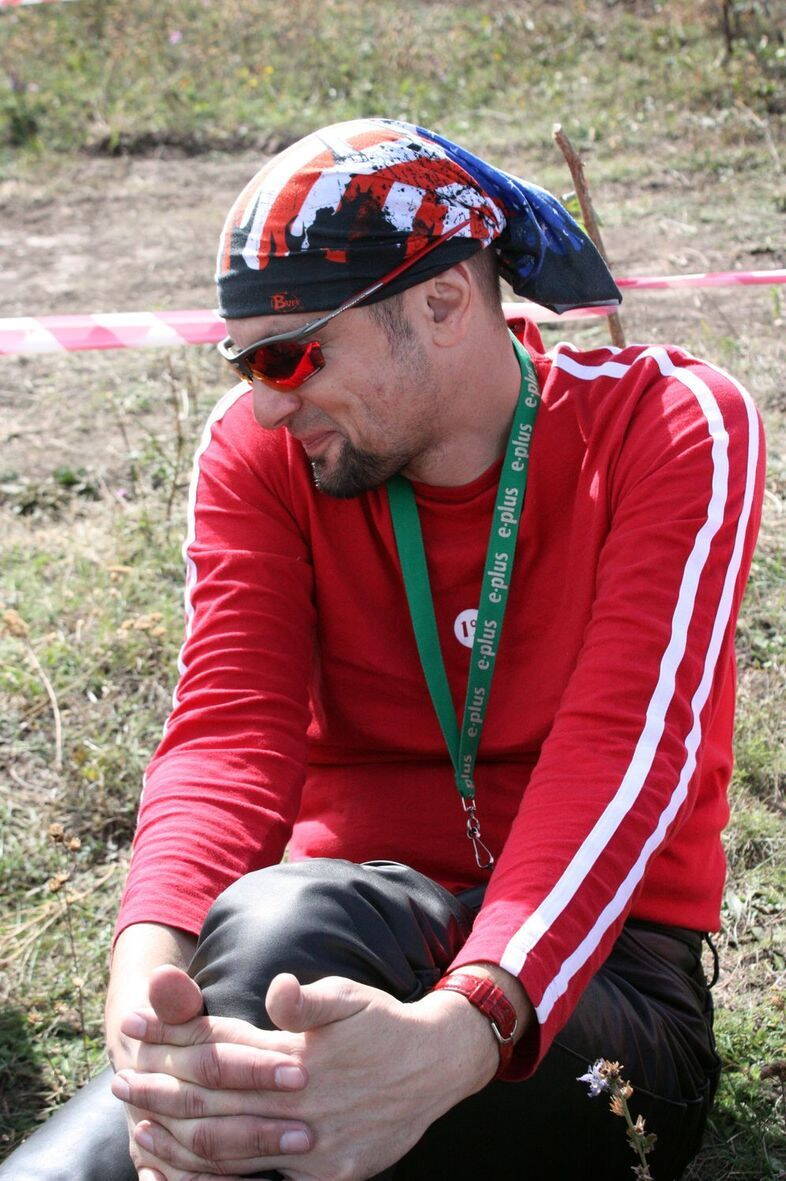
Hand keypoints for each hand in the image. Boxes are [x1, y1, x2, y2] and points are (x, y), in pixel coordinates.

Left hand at [116, 967, 500, 1179]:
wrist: (437, 1066)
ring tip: (141, 1129)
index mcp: (300, 1058)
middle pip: (216, 1102)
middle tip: (122, 1080)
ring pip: (231, 1152)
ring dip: (180, 1140)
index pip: (221, 1047)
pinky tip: (191, 1172)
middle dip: (162, 1090)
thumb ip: (309, 1000)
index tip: (135, 1025)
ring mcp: (315, 1150)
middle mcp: (302, 1107)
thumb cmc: (384, 1024)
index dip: (175, 1036)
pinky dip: (220, 1179)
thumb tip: (276, 989)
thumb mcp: (349, 997)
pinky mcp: (328, 1176)